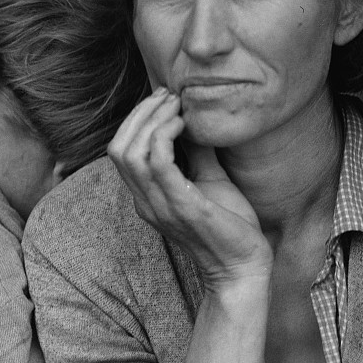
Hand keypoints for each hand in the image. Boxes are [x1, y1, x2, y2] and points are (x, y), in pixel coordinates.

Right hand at [107, 87, 271, 287]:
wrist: (244, 267)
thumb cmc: (228, 225)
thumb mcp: (210, 180)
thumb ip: (197, 152)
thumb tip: (196, 118)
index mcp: (147, 196)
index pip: (120, 151)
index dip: (136, 119)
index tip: (164, 98)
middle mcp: (146, 202)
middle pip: (118, 148)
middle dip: (140, 113)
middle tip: (169, 96)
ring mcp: (160, 206)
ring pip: (130, 153)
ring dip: (152, 120)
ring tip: (177, 105)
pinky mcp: (182, 207)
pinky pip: (158, 164)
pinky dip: (165, 136)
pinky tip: (185, 124)